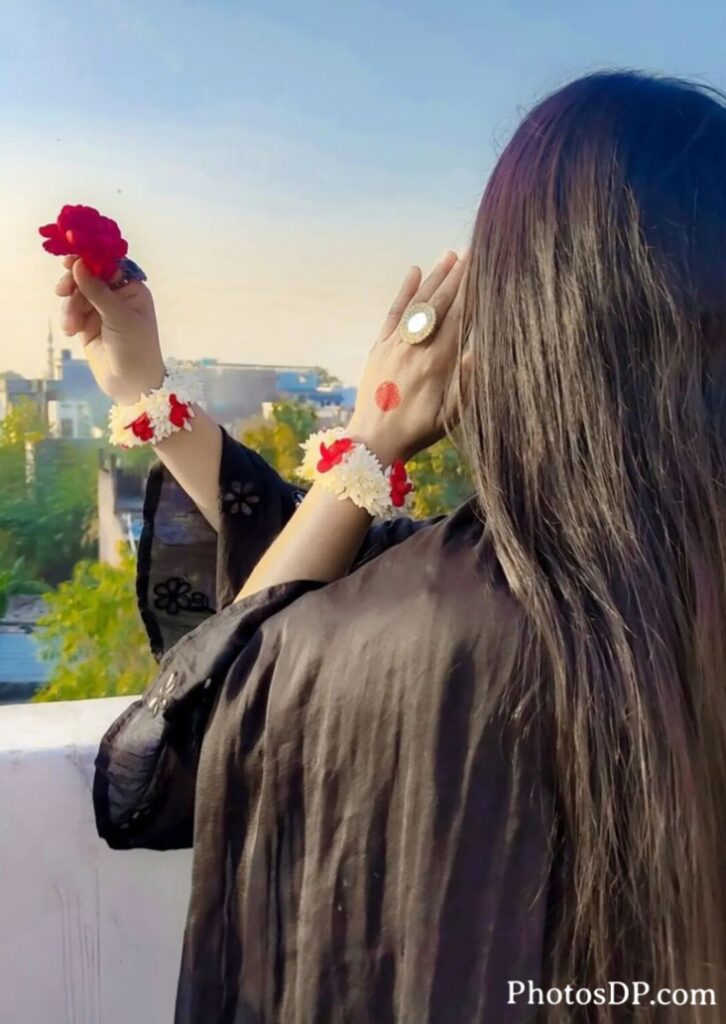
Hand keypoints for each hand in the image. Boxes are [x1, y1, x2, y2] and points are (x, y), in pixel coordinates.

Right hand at [55, 256, 165, 404]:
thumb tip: (78, 264)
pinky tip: (70, 331)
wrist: (132, 385)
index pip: (108, 265)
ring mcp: (101, 310)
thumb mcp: (119, 317)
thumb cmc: (136, 348)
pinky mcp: (88, 325)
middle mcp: (116, 296)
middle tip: (61, 290)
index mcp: (132, 289)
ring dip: (70, 307)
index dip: (89, 260)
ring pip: (76, 295)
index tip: (69, 260)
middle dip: (74, 284)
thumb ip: (97, 291)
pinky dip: (68, 318)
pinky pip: (72, 312)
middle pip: (87, 277)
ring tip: (71, 325)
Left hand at [346, 250, 469, 465]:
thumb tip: (482, 350)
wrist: (373, 442)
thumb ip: (467, 384)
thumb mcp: (451, 416)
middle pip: (440, 304)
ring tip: (451, 256)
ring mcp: (394, 346)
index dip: (473, 291)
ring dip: (435, 278)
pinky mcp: (378, 349)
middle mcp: (415, 348)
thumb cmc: (417, 432)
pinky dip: (405, 292)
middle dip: (458, 276)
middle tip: (474, 251)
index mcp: (436, 364)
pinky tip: (415, 272)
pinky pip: (393, 315)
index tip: (486, 268)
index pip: (460, 318)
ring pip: (418, 304)